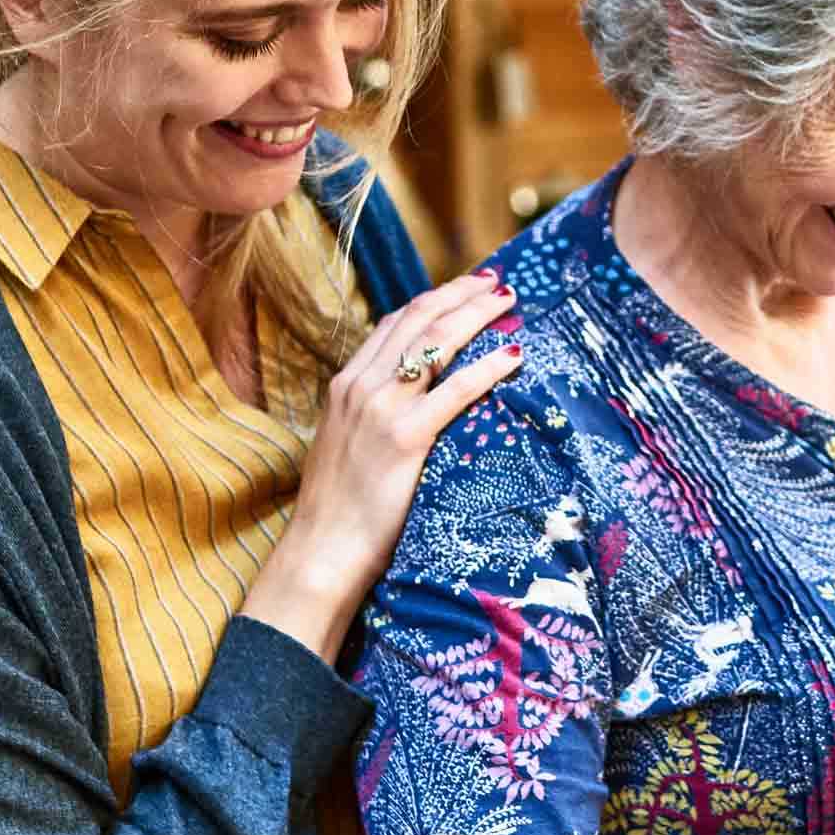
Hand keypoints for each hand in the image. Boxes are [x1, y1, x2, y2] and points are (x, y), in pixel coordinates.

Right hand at [243, 271, 522, 658]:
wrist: (321, 551)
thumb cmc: (340, 510)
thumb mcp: (347, 445)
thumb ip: (372, 415)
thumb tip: (411, 402)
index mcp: (345, 385)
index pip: (394, 322)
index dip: (434, 299)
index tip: (465, 288)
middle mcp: (360, 387)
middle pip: (418, 319)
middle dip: (461, 294)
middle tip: (496, 283)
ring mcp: (380, 410)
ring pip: (437, 342)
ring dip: (477, 315)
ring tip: (509, 303)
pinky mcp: (404, 439)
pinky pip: (455, 391)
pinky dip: (488, 368)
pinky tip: (514, 357)